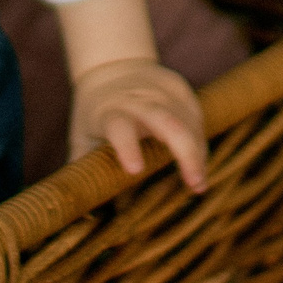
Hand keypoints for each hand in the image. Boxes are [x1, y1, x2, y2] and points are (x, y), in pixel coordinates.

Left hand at [69, 57, 207, 192]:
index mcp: (109, 112)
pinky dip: (200, 140)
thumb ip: (83, 172)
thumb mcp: (82, 137)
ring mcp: (161, 89)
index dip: (126, 146)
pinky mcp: (179, 87)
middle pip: (166, 121)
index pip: (119, 127)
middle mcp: (137, 99)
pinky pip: (196, 115)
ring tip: (198, 183)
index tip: (135, 170)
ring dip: (197, 152)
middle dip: (185, 152)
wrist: (111, 65)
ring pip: (188, 120)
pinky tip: (199, 160)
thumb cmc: (95, 114)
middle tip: (195, 184)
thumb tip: (82, 217)